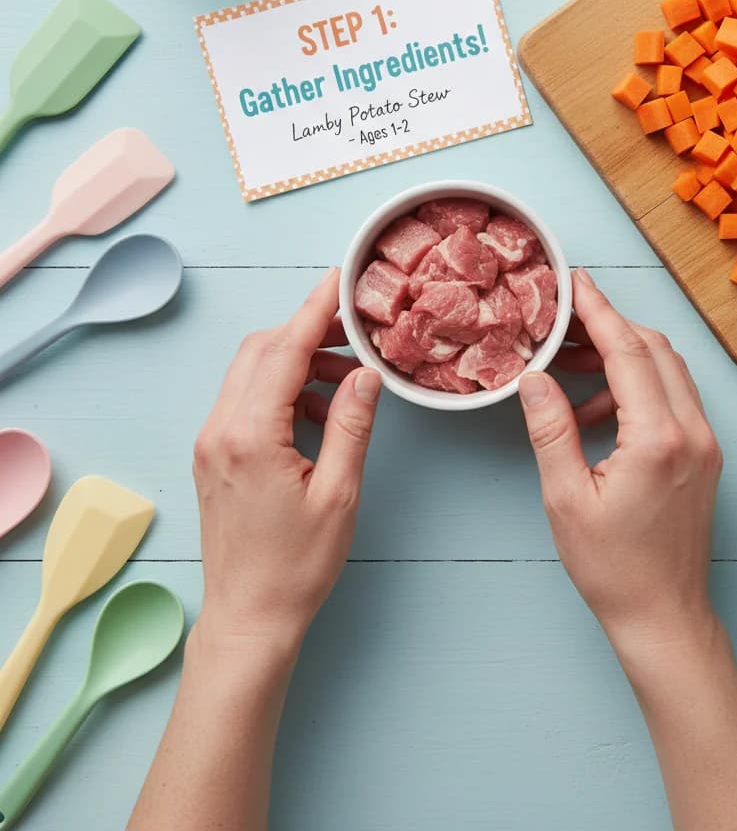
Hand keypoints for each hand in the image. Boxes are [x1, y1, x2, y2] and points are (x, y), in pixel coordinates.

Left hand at [191, 268, 381, 656]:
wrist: (249, 617)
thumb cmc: (296, 565)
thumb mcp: (339, 493)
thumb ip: (351, 424)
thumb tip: (365, 373)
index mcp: (249, 435)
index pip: (283, 349)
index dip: (315, 309)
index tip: (340, 279)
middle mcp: (220, 429)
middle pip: (260, 350)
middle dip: (307, 330)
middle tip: (355, 333)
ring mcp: (211, 442)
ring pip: (251, 373)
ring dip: (295, 362)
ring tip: (345, 381)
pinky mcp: (214, 456)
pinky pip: (246, 401)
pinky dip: (282, 391)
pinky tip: (318, 414)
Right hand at [518, 269, 722, 657]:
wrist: (664, 616)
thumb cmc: (613, 568)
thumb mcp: (566, 497)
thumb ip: (550, 428)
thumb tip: (533, 378)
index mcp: (658, 439)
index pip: (628, 351)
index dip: (598, 311)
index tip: (575, 283)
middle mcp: (693, 432)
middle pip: (654, 349)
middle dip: (609, 327)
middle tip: (563, 324)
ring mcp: (705, 443)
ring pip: (667, 370)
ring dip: (622, 357)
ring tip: (569, 372)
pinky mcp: (704, 456)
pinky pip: (673, 399)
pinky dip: (636, 388)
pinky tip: (596, 413)